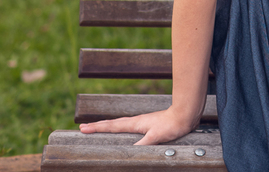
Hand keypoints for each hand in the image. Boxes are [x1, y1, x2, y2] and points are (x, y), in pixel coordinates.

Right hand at [79, 108, 197, 145]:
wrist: (185, 115)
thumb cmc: (171, 125)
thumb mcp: (156, 136)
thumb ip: (143, 145)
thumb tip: (129, 153)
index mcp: (135, 123)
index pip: (112, 126)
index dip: (97, 128)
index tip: (82, 128)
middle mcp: (136, 121)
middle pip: (113, 123)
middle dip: (98, 126)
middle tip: (84, 127)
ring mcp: (142, 122)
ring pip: (121, 124)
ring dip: (108, 126)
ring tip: (99, 127)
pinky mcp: (149, 125)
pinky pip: (129, 126)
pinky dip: (120, 127)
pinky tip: (123, 132)